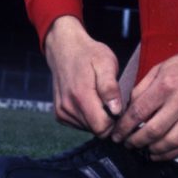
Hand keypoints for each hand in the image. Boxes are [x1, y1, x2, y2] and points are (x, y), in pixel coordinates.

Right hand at [43, 16, 122, 136]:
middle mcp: (68, 108)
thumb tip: (116, 111)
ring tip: (98, 96)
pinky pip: (80, 125)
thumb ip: (110, 87)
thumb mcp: (106, 62)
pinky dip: (87, 116)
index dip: (115, 119)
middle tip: (109, 97)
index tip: (117, 104)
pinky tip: (88, 99)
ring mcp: (62, 112)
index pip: (102, 128)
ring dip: (97, 117)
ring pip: (88, 129)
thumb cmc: (89, 53)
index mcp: (81, 96)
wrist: (64, 47)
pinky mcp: (59, 114)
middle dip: (107, 118)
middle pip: (96, 130)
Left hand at [111, 27, 177, 160]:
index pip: (138, 112)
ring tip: (141, 150)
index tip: (116, 134)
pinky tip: (159, 153)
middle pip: (152, 131)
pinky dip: (170, 154)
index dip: (124, 127)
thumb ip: (143, 87)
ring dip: (151, 151)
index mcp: (166, 84)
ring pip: (169, 143)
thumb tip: (128, 108)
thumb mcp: (162, 67)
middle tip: (126, 144)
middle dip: (135, 141)